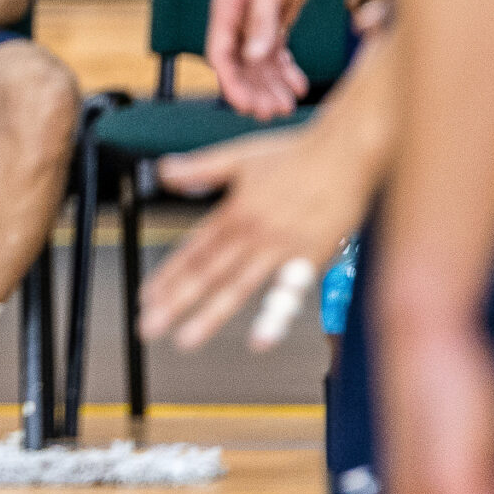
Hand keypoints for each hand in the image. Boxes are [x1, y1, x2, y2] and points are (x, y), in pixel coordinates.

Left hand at [142, 122, 373, 350]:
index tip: (148, 297)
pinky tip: (259, 340)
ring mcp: (281, 249)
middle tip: (151, 326)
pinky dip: (273, 318)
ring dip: (210, 315)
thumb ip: (199, 169)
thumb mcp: (238, 156)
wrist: (346, 153)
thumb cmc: (296, 154)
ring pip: (238, 287)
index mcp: (234, 212)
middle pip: (207, 273)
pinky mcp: (311, 260)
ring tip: (187, 339)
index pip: (193, 251)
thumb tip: (164, 172)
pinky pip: (288, 294)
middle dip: (176, 302)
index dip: (168, 275)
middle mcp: (253, 234)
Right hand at [204, 0, 324, 118]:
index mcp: (227, 6)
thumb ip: (263, 20)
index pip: (221, 55)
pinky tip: (298, 82)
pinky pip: (274, 49)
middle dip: (253, 90)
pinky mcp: (275, 12)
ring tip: (288, 105)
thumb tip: (252, 58)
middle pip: (239, 63)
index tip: (247, 108)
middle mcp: (237, 14)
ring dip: (269, 84)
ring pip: (257, 61)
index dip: (231, 84)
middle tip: (274, 113)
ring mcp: (256, 14)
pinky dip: (284, 68)